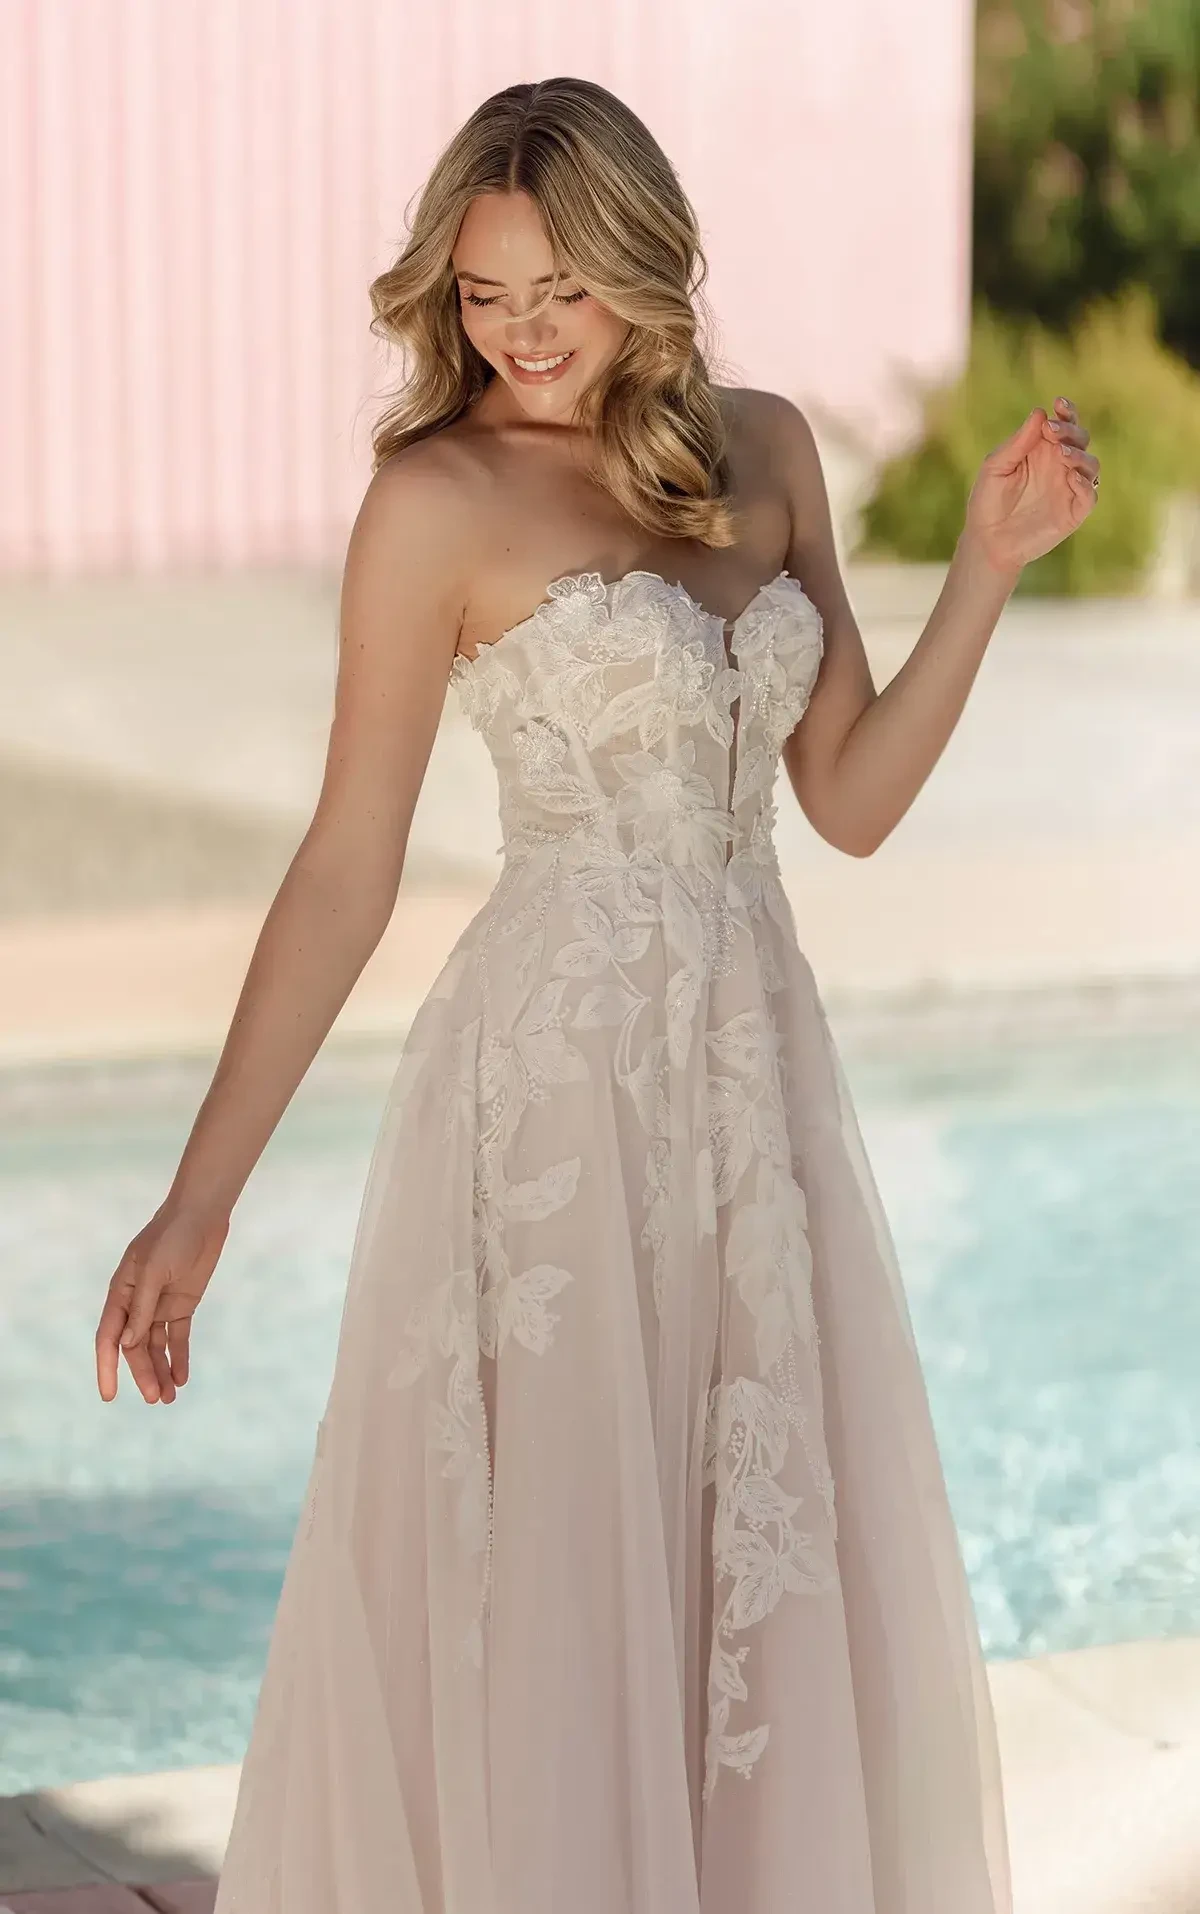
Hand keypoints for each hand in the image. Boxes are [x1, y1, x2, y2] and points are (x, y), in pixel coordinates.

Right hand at [95, 1203, 228, 1404]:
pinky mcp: (182, 1304)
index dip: (107, 1368)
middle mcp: (137, 1303)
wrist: (202, 1215)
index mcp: (121, 1293)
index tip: (109, 1396)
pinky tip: (182, 1377)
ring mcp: (159, 1305)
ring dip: (161, 1371)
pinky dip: (179, 1357)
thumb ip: (142, 1307)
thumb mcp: (155, 1271)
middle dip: (143, 1374)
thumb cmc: (172, 1236)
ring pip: (155, 1346)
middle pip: (135, 1348)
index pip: (109, 1338)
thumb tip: (126, 1344)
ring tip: (170, 1397)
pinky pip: (177, 1336)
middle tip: (156, 1400)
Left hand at [963, 396, 1099, 576]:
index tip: (1058, 404)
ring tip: (1060, 454)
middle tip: (1051, 432)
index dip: (1067, 412)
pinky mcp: (1073, 513)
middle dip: (1070, 431)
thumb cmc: (988, 501)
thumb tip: (1040, 413)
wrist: (987, 541)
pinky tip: (1070, 477)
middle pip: (1081, 439)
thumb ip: (1018, 442)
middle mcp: (1060, 466)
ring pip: (1091, 465)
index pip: (1064, 424)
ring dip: (1079, 455)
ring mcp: (1069, 489)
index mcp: (1043, 450)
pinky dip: (1085, 484)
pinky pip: (1090, 495)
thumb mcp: (996, 467)